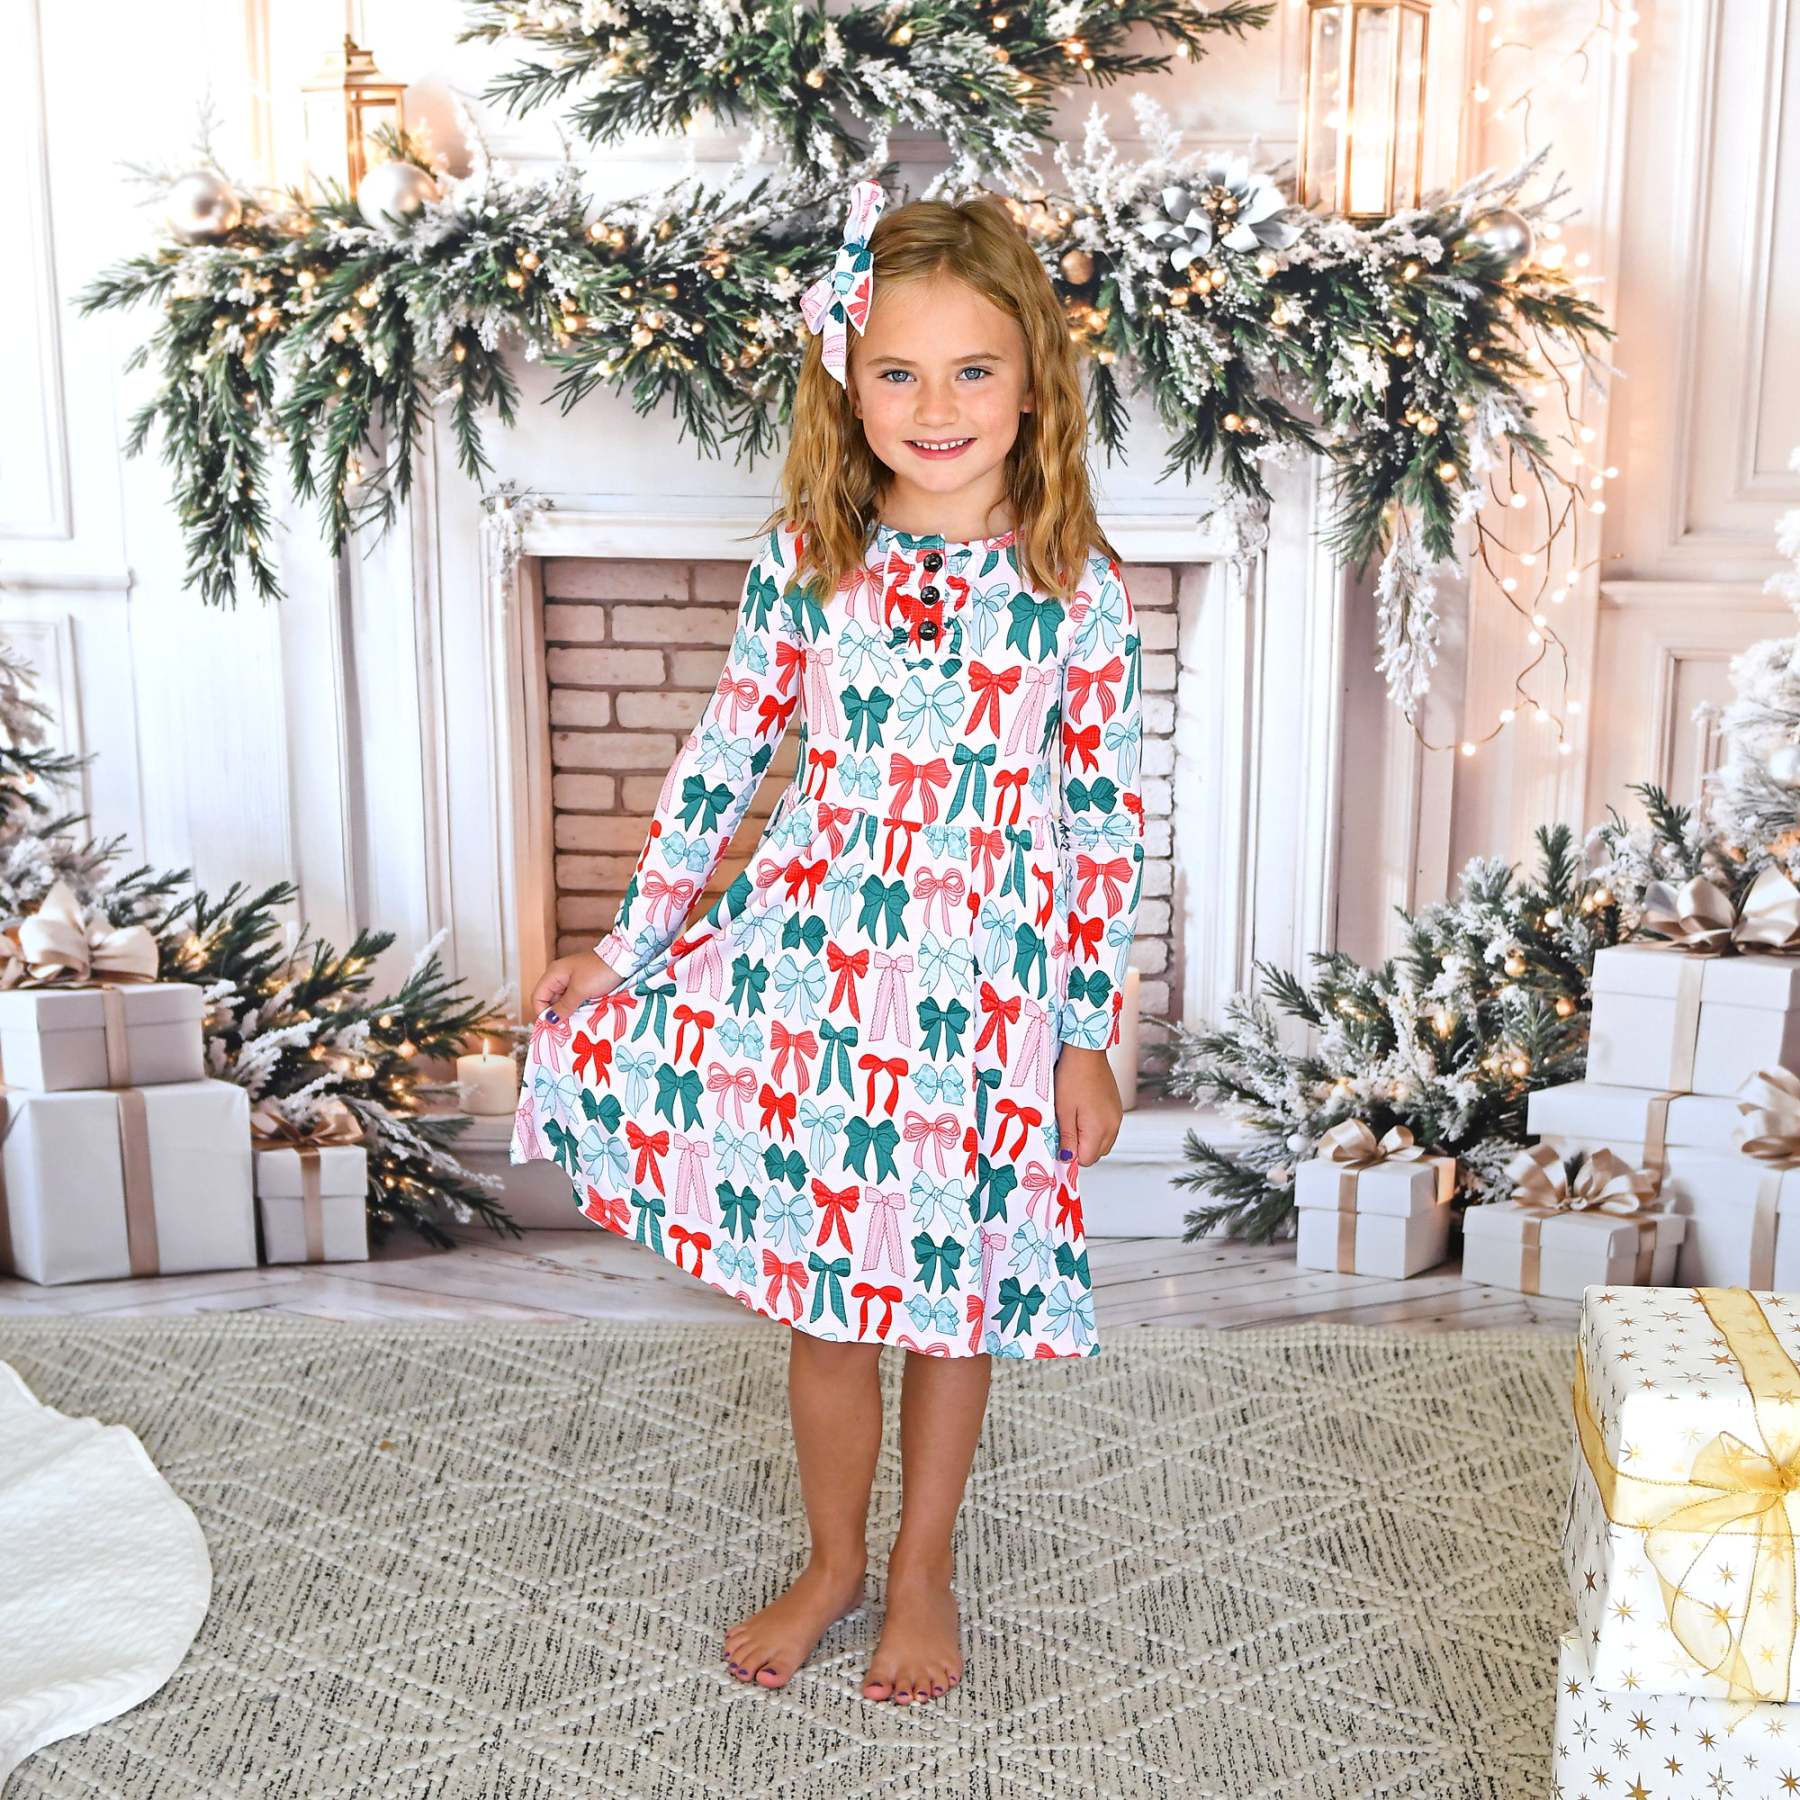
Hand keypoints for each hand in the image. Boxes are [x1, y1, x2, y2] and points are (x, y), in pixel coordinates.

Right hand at [530, 949, 622, 1019]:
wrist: (623, 960)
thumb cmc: (599, 972)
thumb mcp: (580, 991)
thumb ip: (563, 1006)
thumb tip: (549, 1020)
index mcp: (553, 974)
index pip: (537, 997)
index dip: (542, 1012)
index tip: (553, 1026)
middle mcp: (559, 977)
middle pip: (548, 1000)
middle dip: (555, 1014)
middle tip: (564, 1028)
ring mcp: (571, 980)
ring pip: (561, 1002)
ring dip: (566, 1012)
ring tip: (574, 1023)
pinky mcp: (582, 985)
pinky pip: (573, 1000)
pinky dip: (576, 1008)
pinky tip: (582, 1016)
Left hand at [1052, 1045, 1120, 1166]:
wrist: (1086, 1052)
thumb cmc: (1072, 1077)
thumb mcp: (1063, 1110)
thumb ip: (1067, 1138)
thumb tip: (1067, 1158)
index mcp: (1099, 1129)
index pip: (1086, 1160)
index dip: (1070, 1154)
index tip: (1060, 1141)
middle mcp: (1113, 1126)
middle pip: (1096, 1154)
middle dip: (1080, 1148)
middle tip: (1065, 1128)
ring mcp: (1117, 1117)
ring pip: (1103, 1143)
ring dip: (1088, 1139)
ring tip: (1074, 1119)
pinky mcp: (1117, 1108)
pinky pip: (1107, 1129)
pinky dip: (1096, 1128)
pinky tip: (1084, 1112)